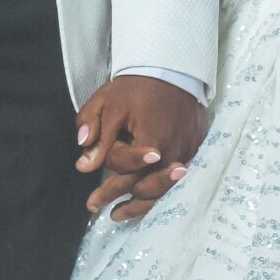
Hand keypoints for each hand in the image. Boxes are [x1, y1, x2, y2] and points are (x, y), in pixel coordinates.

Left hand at [74, 74, 207, 221]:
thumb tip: (83, 166)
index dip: (107, 185)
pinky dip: (162, 190)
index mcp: (151, 139)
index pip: (126, 169)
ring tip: (120, 214)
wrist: (173, 65)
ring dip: (142, 204)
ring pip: (165, 188)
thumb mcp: (110, 105)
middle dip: (120, 200)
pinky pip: (180, 178)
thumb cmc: (137, 84)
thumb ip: (98, 136)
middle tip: (98, 210)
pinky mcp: (196, 146)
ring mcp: (188, 150)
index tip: (90, 202)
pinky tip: (149, 197)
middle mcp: (174, 150)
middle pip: (145, 186)